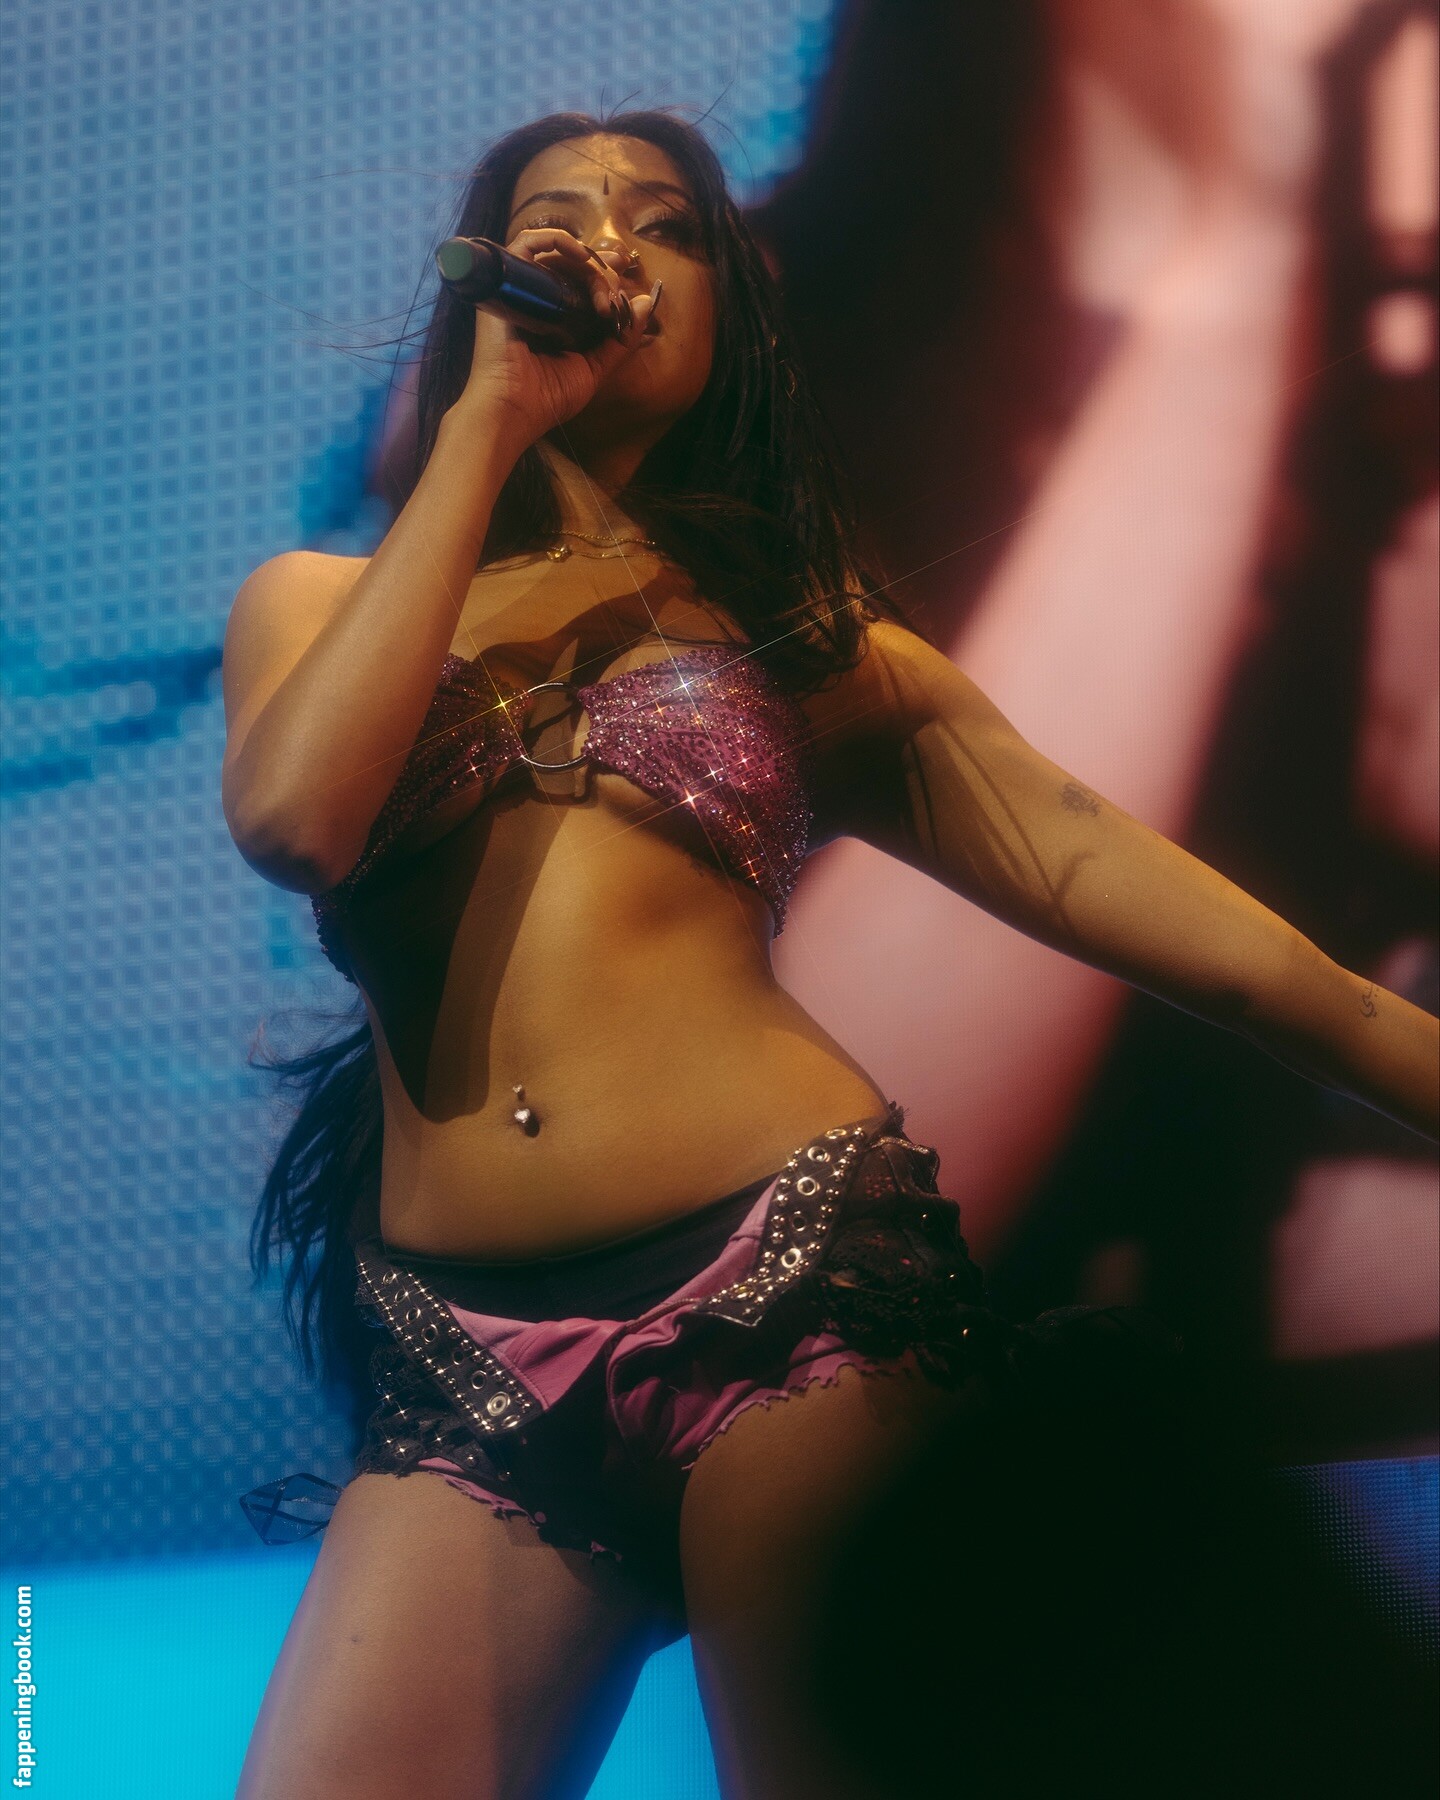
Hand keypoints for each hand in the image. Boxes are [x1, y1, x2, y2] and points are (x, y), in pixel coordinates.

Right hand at [451, 227, 660, 449]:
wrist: (514, 410)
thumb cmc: (548, 398)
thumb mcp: (595, 369)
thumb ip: (621, 340)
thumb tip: (645, 304)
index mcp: (556, 318)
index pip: (582, 282)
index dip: (606, 274)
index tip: (626, 278)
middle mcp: (538, 299)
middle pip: (574, 267)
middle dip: (603, 275)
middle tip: (613, 297)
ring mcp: (521, 289)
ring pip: (558, 255)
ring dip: (587, 265)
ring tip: (601, 289)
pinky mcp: (505, 282)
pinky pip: (526, 243)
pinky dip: (556, 240)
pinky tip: (580, 255)